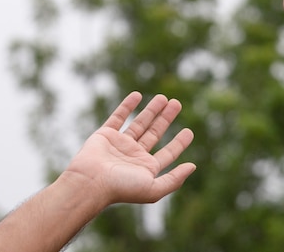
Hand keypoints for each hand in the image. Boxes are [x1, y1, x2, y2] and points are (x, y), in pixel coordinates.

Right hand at [62, 92, 195, 205]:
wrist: (91, 182)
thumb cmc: (121, 188)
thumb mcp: (154, 188)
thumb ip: (174, 179)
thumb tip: (192, 166)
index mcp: (145, 169)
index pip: (167, 154)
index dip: (179, 143)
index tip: (189, 131)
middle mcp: (134, 156)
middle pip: (154, 133)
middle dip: (166, 118)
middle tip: (177, 103)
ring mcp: (119, 144)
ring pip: (139, 123)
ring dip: (151, 110)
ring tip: (163, 97)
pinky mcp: (105, 134)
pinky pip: (118, 116)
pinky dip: (127, 105)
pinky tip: (138, 95)